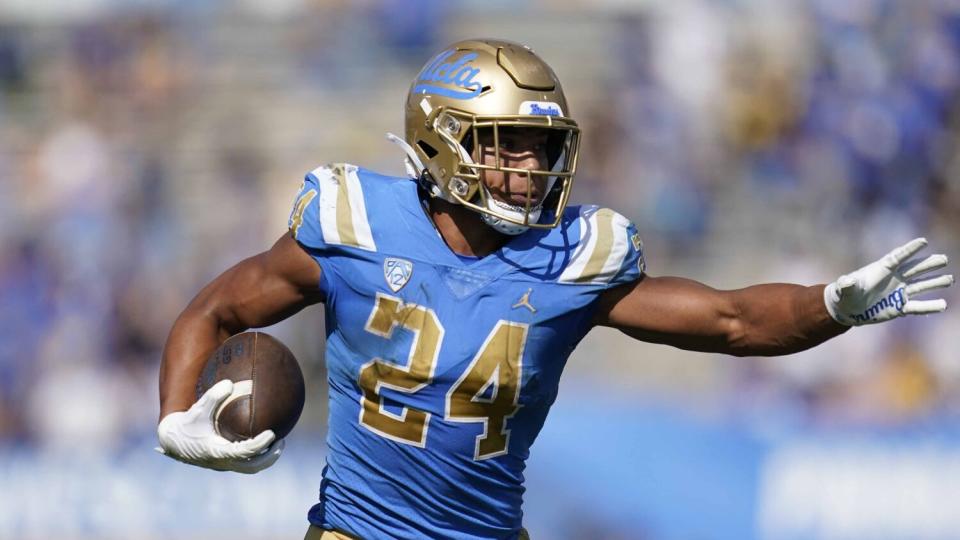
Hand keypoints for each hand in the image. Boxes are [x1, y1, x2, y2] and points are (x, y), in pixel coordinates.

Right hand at [156, 380, 283, 473]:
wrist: (173, 441)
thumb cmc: (188, 423)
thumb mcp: (198, 409)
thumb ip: (213, 396)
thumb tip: (229, 383)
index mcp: (217, 452)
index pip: (244, 452)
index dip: (260, 445)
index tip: (272, 433)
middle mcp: (222, 462)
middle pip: (252, 467)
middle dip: (269, 456)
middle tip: (281, 440)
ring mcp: (224, 464)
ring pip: (250, 468)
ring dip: (266, 458)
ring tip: (279, 443)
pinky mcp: (225, 463)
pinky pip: (245, 463)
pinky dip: (257, 455)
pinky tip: (266, 440)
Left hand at [824, 237, 953, 325]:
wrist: (847, 308)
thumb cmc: (844, 294)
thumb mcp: (843, 288)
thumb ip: (846, 284)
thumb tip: (846, 281)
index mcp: (881, 270)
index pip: (898, 257)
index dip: (910, 249)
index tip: (923, 241)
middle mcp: (894, 279)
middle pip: (914, 269)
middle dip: (929, 264)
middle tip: (944, 259)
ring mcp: (898, 292)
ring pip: (920, 285)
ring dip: (934, 282)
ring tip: (949, 279)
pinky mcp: (899, 307)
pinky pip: (917, 306)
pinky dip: (929, 307)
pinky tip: (943, 305)